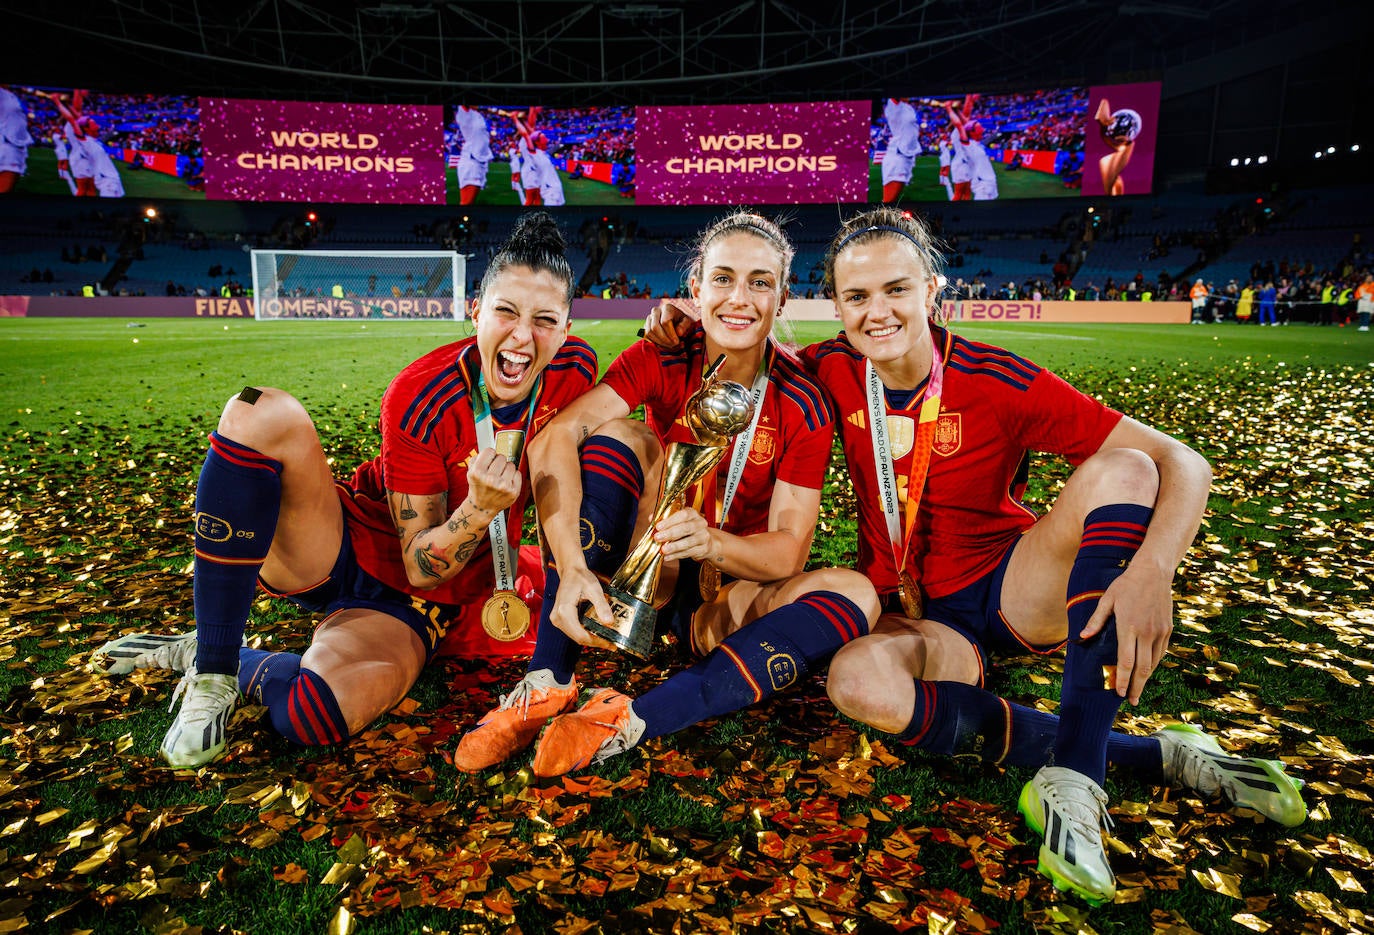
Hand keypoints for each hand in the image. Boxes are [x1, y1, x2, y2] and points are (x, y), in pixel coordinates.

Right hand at [464, 447, 520, 516]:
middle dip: (498, 462)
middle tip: (494, 470)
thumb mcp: (471, 472)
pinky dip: (513, 476)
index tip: (488, 459)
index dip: (489, 455)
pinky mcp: (514, 491)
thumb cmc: (478, 487)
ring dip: (506, 468)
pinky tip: (506, 481)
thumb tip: (491, 449)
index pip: (490, 451)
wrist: (482, 507)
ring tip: (500, 476)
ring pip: (511, 464)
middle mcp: (490, 479)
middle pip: (501, 457)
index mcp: (477, 473)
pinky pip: (518, 473)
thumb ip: (478, 458)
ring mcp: (503, 486)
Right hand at [549, 563, 617, 649]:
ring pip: (576, 636)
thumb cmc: (580, 577)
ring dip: (591, 639)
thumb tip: (609, 622)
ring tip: (607, 639)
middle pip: (578, 638)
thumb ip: (602, 606)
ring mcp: (557, 619)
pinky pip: (574, 631)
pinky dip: (585, 633)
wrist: (570, 571)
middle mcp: (557, 618)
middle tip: (612, 644)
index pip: (581, 635)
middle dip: (596, 642)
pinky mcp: (560, 619)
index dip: (597, 642)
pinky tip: (597, 632)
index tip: (611, 644)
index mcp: (564, 611)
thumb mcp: (594, 589)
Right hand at [642, 297, 699, 349]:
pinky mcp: (646, 325)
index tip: (677, 341)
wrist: (676, 321)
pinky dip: (654, 342)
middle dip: (664, 339)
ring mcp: (649, 318)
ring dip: (659, 342)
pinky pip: (646, 336)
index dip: (671, 334)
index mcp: (667, 308)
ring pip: (649, 332)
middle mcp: (656, 311)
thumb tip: (678, 332)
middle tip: (673, 345)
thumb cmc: (682, 321)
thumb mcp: (687, 322)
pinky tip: (663, 344)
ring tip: (669, 345)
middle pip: (655, 327)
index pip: (665, 322)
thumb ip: (684, 326)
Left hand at [654, 507, 712, 562]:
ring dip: (674, 546)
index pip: (683, 515)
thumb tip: (651, 518)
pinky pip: (689, 552)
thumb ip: (664, 519)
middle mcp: (700, 524)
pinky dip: (677, 555)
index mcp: (693, 514)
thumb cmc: (687, 529)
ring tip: (663, 550)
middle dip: (670, 533)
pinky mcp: (704, 549)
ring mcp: (703, 536)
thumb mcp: (677, 521)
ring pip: (689, 542)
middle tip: (657, 538)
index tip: (658, 526)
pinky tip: (667, 557)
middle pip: (686, 528)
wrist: (705, 541)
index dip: (670, 521)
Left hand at [1079, 562, 1173, 704]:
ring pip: (1153, 663)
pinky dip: (1154, 664)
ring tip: (1137, 690)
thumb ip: (1096, 621)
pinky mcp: (1167, 629)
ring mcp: (1159, 632)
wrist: (1153, 573)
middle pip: (1142, 669)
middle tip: (1130, 701)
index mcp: (1128, 627)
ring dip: (1146, 679)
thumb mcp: (1107, 600)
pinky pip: (1161, 653)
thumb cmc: (1126, 585)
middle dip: (1136, 688)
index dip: (1122, 680)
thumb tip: (1082, 637)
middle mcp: (1146, 633)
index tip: (1118, 693)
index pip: (1126, 662)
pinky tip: (1147, 671)